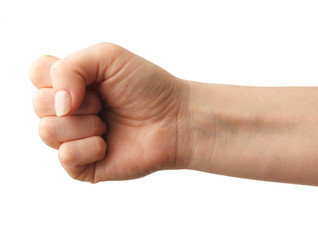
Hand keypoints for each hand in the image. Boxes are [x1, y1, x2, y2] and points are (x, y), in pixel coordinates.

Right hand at [30, 43, 189, 182]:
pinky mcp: (83, 165)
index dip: (58, 77)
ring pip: (47, 131)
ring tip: (108, 124)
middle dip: (77, 102)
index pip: (36, 74)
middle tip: (105, 103)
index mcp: (71, 84)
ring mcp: (74, 139)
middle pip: (38, 104)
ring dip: (84, 124)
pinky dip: (90, 147)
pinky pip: (66, 157)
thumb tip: (59, 105)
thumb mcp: (107, 57)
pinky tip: (108, 144)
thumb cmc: (147, 87)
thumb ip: (68, 67)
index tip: (90, 81)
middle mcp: (68, 111)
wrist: (175, 119)